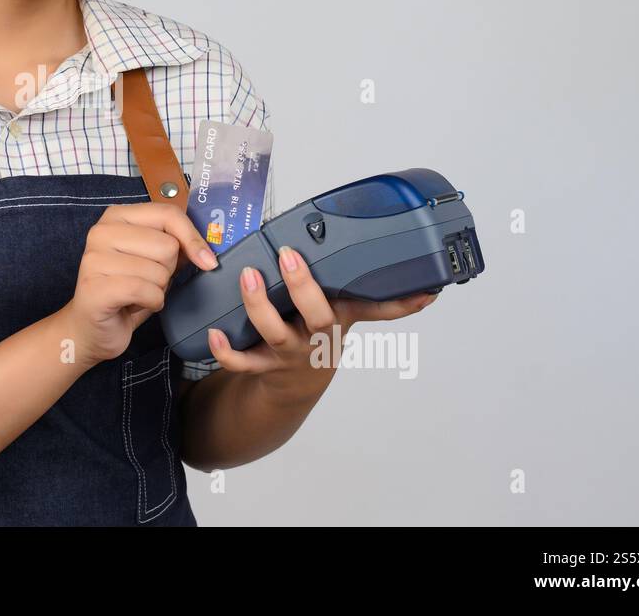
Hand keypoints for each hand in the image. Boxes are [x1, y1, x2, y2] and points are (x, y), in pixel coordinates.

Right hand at [61, 202, 218, 366]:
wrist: (90, 328)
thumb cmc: (126, 291)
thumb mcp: (154, 260)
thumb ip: (176, 245)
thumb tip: (208, 249)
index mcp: (117, 216)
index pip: (168, 214)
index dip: (193, 238)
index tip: (207, 261)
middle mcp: (101, 231)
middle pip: (167, 246)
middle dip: (167, 270)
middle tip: (146, 280)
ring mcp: (94, 259)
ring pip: (159, 272)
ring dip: (158, 289)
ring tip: (137, 293)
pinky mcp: (95, 288)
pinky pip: (147, 291)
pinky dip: (152, 303)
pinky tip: (134, 305)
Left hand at [204, 244, 438, 401]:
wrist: (297, 383)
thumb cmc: (316, 331)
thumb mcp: (343, 310)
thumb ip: (362, 287)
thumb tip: (403, 268)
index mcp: (340, 316)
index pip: (378, 309)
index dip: (402, 304)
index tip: (424, 291)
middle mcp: (319, 336)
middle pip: (319, 316)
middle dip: (304, 286)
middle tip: (289, 255)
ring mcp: (291, 352)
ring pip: (276, 334)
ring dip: (260, 306)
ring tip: (247, 277)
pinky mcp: (264, 365)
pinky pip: (243, 362)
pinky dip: (227, 350)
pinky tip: (214, 333)